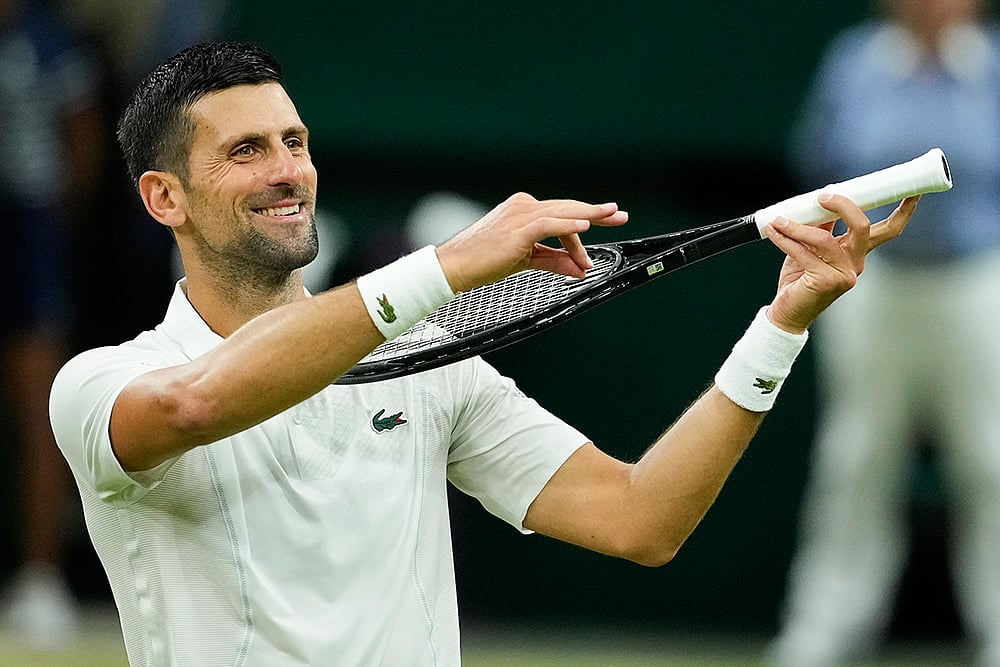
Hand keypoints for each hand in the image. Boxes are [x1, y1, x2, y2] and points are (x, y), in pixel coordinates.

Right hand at [435, 192, 628, 292]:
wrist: (455, 266)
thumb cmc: (484, 261)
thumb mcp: (527, 260)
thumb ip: (554, 261)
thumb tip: (580, 269)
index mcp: (524, 211)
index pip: (562, 214)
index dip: (585, 222)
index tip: (606, 224)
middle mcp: (524, 207)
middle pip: (568, 208)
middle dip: (596, 213)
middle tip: (620, 215)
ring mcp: (520, 215)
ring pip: (562, 213)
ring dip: (589, 216)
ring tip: (611, 216)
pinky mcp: (517, 229)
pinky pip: (548, 224)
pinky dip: (568, 226)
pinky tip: (585, 228)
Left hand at [762, 193, 918, 332]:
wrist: (787, 311)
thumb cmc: (800, 279)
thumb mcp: (811, 247)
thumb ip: (820, 226)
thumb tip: (821, 200)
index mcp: (858, 253)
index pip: (887, 230)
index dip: (903, 211)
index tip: (913, 191)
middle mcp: (856, 263)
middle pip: (862, 227)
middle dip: (845, 205)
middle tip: (823, 195)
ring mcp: (843, 274)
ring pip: (824, 239)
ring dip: (798, 226)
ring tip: (779, 220)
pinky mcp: (825, 282)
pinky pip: (804, 252)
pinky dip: (785, 239)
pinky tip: (774, 232)